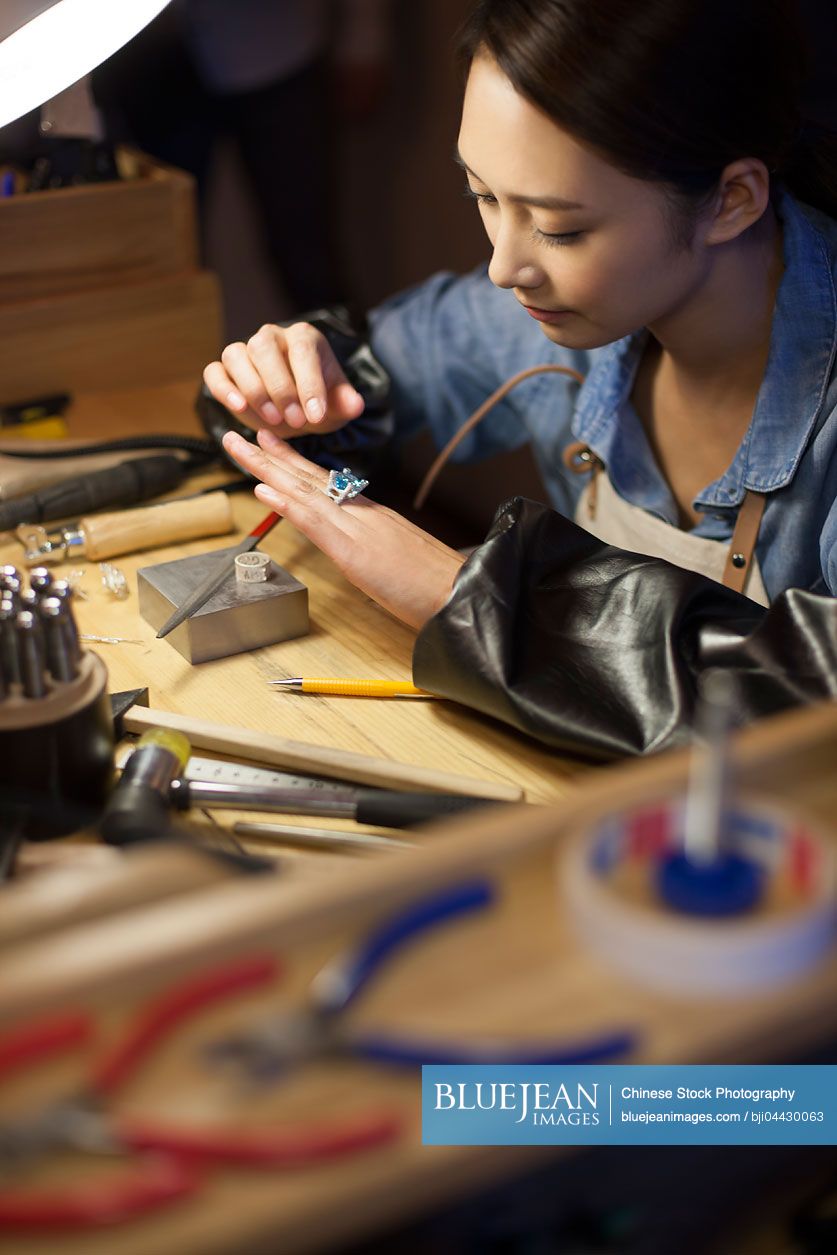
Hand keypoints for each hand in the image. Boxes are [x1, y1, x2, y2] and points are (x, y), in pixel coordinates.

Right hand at [203, 321, 365, 437]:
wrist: (296, 410)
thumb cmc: (318, 402)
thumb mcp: (338, 405)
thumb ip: (347, 403)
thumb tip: (355, 405)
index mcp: (303, 338)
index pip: (303, 352)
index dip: (309, 384)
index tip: (316, 415)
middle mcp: (271, 336)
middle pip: (264, 347)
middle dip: (281, 388)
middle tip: (296, 422)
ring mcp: (244, 351)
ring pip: (236, 355)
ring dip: (253, 389)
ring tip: (272, 420)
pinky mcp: (224, 370)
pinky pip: (214, 372)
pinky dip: (222, 388)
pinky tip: (238, 407)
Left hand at [222, 428, 465, 630]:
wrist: (465, 595)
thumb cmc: (440, 586)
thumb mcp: (403, 564)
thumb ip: (380, 553)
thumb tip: (362, 556)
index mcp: (374, 517)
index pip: (326, 484)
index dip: (295, 463)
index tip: (271, 445)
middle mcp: (364, 513)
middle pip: (310, 479)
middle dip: (271, 456)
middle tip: (238, 433)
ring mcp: (360, 528)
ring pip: (305, 491)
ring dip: (267, 468)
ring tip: (239, 447)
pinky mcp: (356, 552)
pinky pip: (315, 522)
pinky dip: (287, 504)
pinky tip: (264, 490)